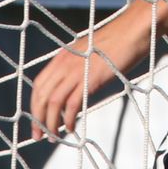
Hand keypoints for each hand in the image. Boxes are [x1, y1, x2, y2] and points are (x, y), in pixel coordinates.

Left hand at [28, 8, 152, 142]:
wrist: (132, 31)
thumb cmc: (116, 43)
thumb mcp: (88, 53)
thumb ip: (77, 68)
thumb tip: (74, 88)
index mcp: (62, 56)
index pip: (39, 84)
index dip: (34, 105)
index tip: (36, 121)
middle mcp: (64, 63)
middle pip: (42, 95)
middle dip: (38, 119)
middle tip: (39, 136)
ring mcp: (76, 71)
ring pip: (53, 102)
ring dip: (50, 123)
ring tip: (54, 137)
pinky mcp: (90, 80)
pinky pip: (72, 105)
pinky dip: (68, 120)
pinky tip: (70, 129)